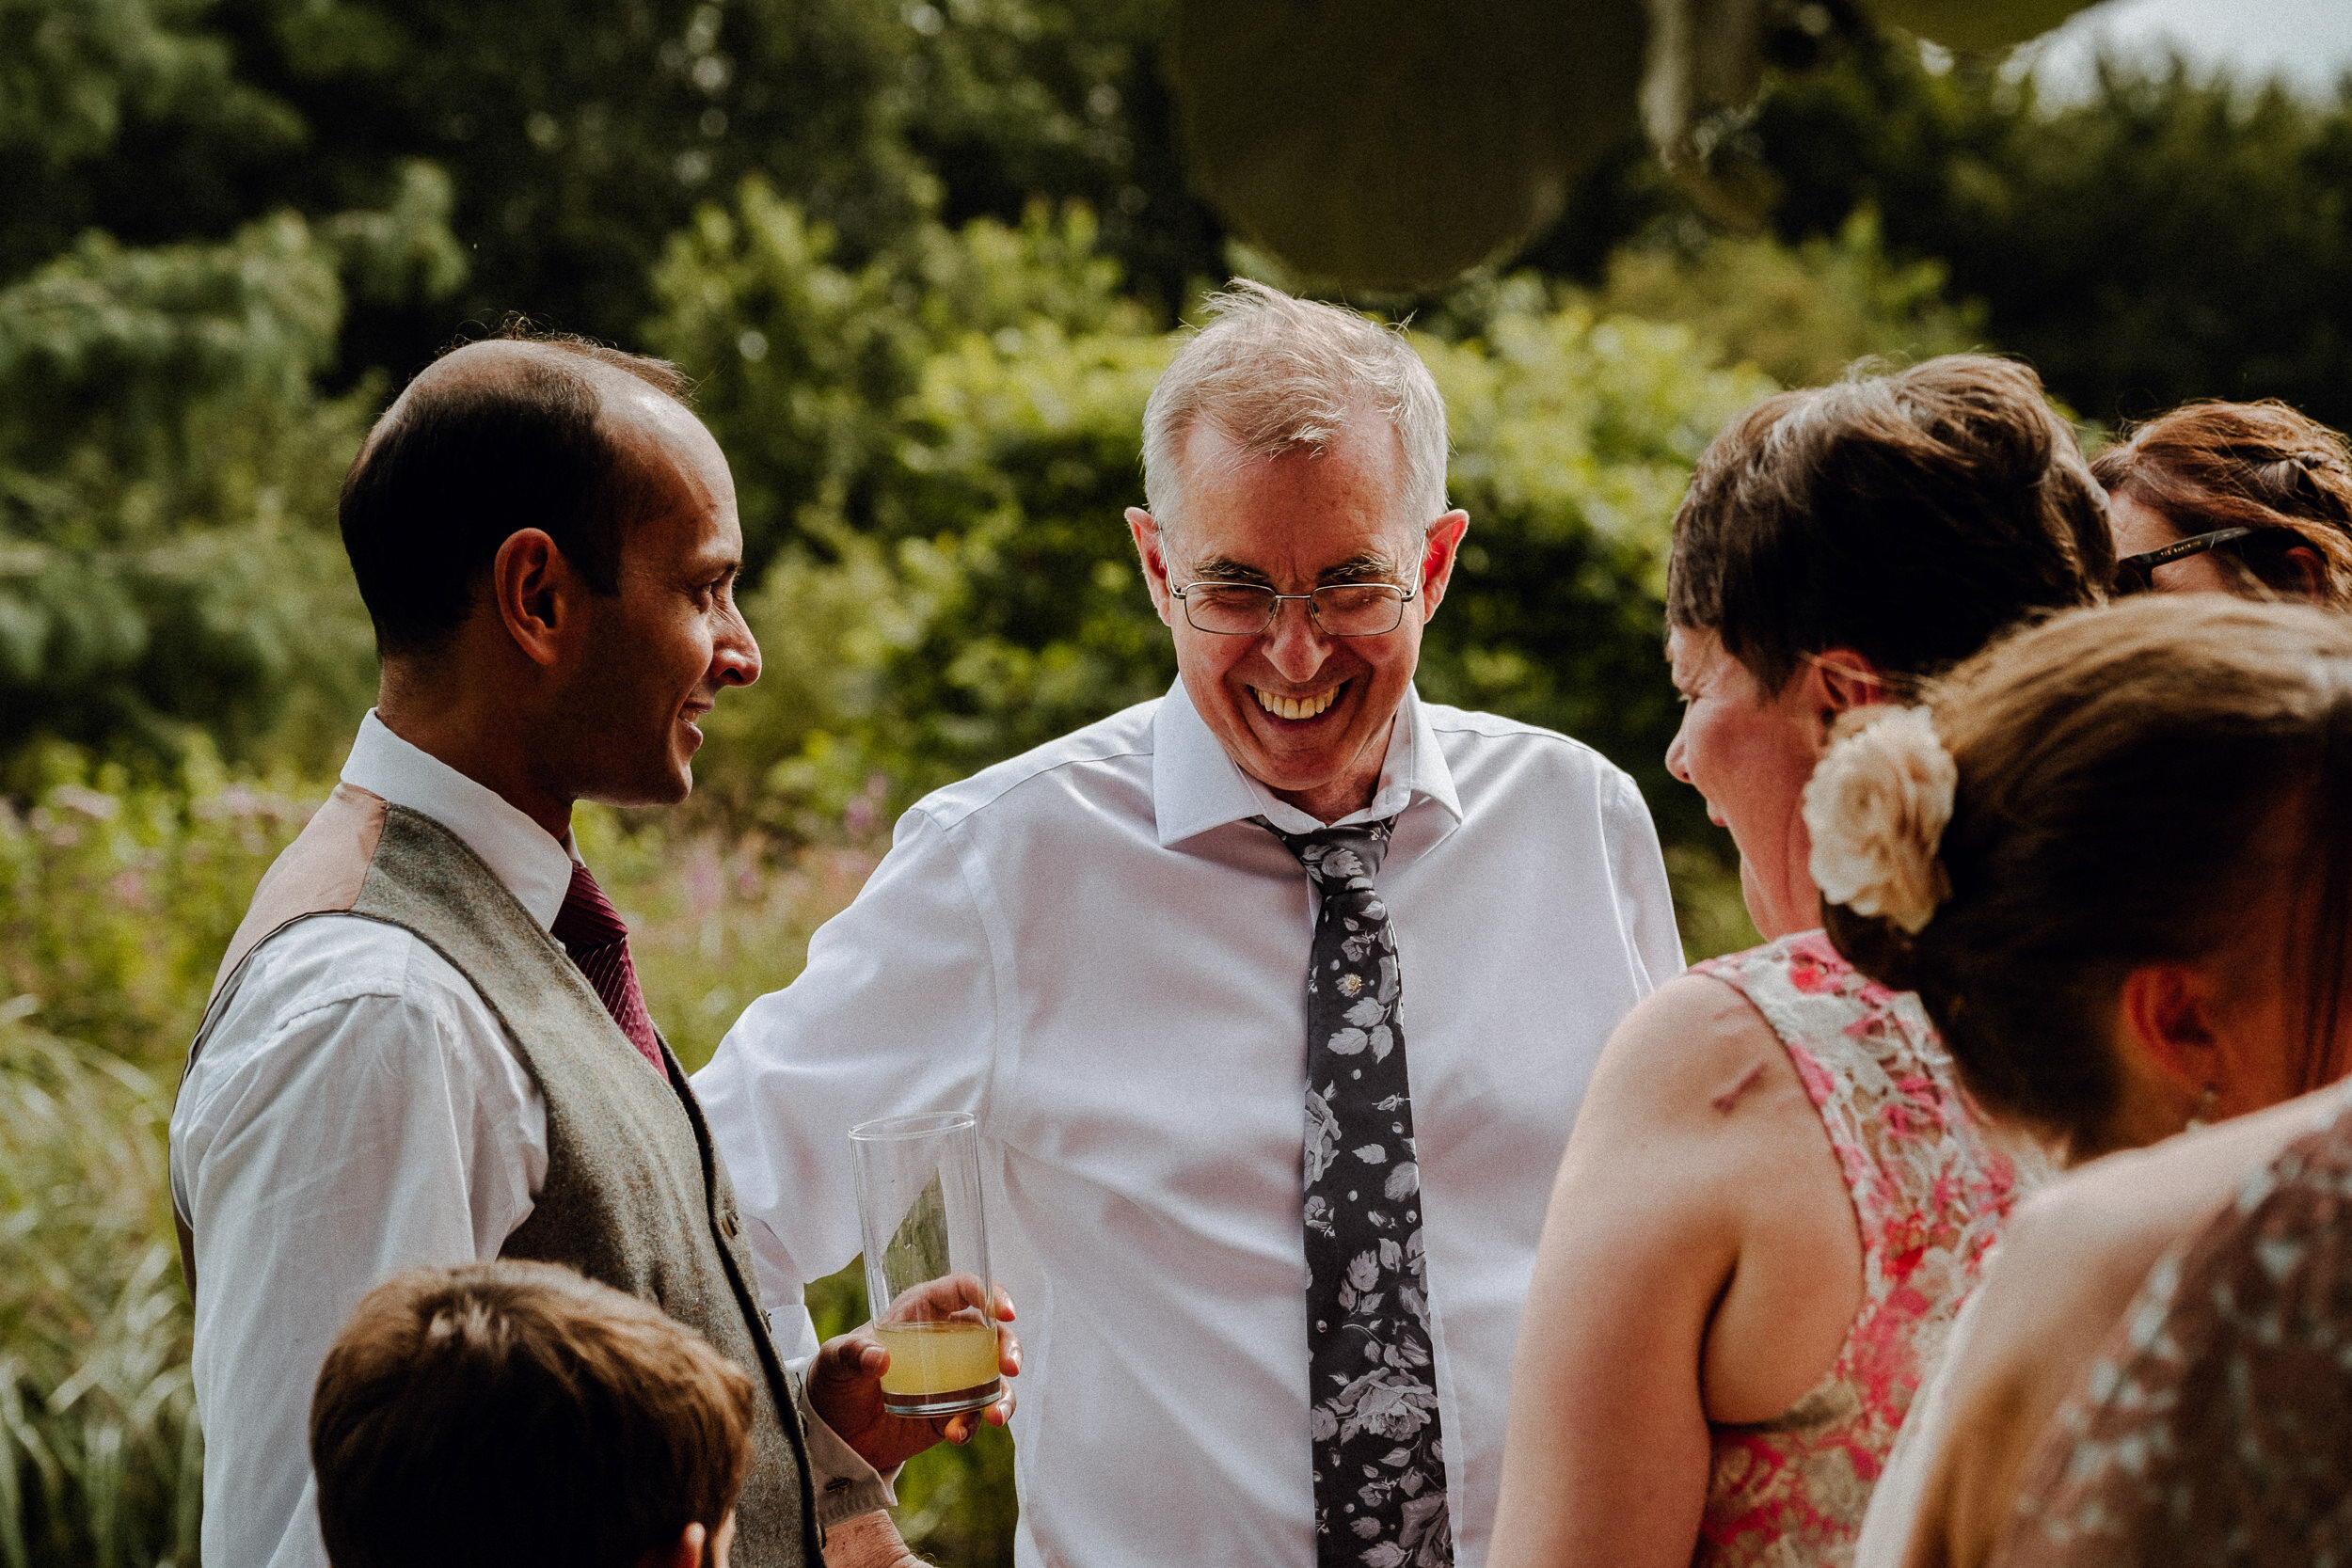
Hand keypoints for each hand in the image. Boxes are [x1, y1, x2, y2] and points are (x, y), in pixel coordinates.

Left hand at [806, 1279, 1019, 1473]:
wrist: (834, 1433)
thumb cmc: (834, 1380)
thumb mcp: (834, 1361)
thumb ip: (852, 1354)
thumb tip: (879, 1358)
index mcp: (920, 1312)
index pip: (963, 1289)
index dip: (989, 1293)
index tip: (1005, 1312)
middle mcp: (944, 1339)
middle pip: (992, 1332)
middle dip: (1009, 1346)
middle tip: (1010, 1366)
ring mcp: (953, 1377)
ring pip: (995, 1375)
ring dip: (1005, 1394)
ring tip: (996, 1416)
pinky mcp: (952, 1410)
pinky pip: (977, 1413)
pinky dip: (974, 1424)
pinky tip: (957, 1435)